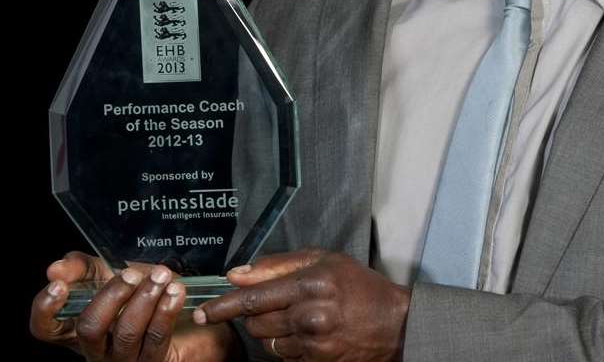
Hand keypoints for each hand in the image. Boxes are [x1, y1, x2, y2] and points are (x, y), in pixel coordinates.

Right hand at [30, 250, 235, 360]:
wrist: (187, 317)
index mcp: (79, 328)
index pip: (46, 329)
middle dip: (111, 295)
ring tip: (162, 275)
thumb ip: (83, 268)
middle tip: (131, 273)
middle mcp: (96, 350)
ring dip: (146, 297)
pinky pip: (156, 338)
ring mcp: (123, 361)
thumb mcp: (110, 275)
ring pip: (126, 333)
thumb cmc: (141, 295)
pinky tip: (175, 291)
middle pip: (89, 328)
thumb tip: (55, 268)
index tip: (59, 285)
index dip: (45, 310)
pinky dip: (166, 309)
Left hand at [195, 248, 410, 360]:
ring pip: (267, 340)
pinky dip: (286, 344)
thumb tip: (238, 274)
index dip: (223, 306)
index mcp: (309, 283)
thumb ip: (278, 265)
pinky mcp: (316, 361)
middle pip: (256, 321)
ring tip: (295, 316)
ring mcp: (312, 342)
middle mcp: (309, 314)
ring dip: (270, 330)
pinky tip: (306, 332)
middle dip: (253, 314)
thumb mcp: (323, 260)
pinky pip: (284, 355)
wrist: (393, 322)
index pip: (254, 297)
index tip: (203, 313)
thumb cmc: (359, 285)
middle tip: (271, 305)